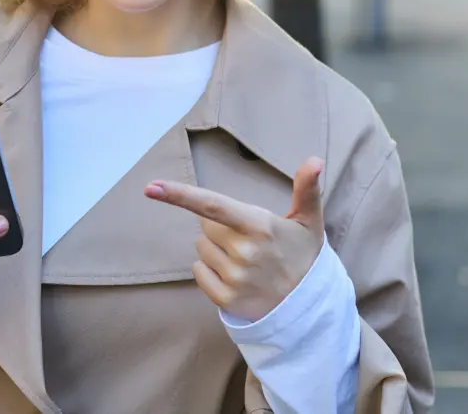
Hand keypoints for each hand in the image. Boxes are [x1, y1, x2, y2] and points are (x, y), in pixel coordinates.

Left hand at [144, 157, 324, 322]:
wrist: (309, 308)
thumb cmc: (302, 254)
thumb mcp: (309, 220)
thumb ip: (308, 188)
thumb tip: (316, 159)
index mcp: (259, 226)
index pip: (213, 205)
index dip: (179, 195)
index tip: (151, 187)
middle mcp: (244, 252)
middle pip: (205, 224)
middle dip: (219, 225)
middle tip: (247, 237)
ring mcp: (234, 278)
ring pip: (200, 248)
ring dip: (215, 248)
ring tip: (245, 259)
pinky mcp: (226, 300)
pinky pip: (198, 272)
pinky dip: (209, 270)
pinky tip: (235, 276)